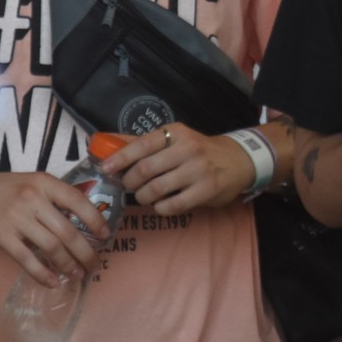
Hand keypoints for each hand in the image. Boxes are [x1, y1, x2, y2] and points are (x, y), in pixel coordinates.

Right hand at [0, 164, 105, 286]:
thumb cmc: (4, 189)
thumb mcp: (33, 183)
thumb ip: (54, 198)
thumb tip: (82, 221)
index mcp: (45, 183)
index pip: (78, 201)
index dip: (95, 219)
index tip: (106, 235)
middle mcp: (32, 198)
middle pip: (67, 230)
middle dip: (85, 251)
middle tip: (95, 264)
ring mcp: (15, 217)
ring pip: (50, 246)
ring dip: (67, 264)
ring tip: (77, 274)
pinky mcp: (1, 235)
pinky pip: (26, 259)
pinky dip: (42, 273)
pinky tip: (52, 282)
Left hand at [100, 125, 252, 214]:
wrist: (238, 161)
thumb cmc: (199, 150)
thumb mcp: (174, 139)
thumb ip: (141, 142)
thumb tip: (104, 142)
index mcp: (177, 132)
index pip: (142, 144)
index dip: (121, 158)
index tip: (106, 169)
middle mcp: (189, 148)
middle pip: (145, 169)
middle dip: (129, 182)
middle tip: (127, 186)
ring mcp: (199, 170)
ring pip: (156, 189)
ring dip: (143, 197)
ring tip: (144, 195)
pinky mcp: (206, 190)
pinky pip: (172, 205)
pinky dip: (160, 208)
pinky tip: (162, 204)